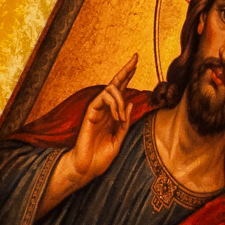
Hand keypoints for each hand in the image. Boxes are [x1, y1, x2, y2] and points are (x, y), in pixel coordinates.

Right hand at [62, 56, 139, 192]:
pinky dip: (114, 106)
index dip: (128, 76)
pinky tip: (118, 117)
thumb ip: (125, 122)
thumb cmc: (102, 155)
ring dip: (120, 101)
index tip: (136, 62)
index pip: (121, 91)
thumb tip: (131, 103)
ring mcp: (96, 110)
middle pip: (115, 84)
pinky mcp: (90, 113)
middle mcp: (104, 109)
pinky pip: (103, 99)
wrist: (88, 167)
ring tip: (121, 118)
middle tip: (136, 57)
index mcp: (112, 114)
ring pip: (110, 90)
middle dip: (126, 70)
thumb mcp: (120, 138)